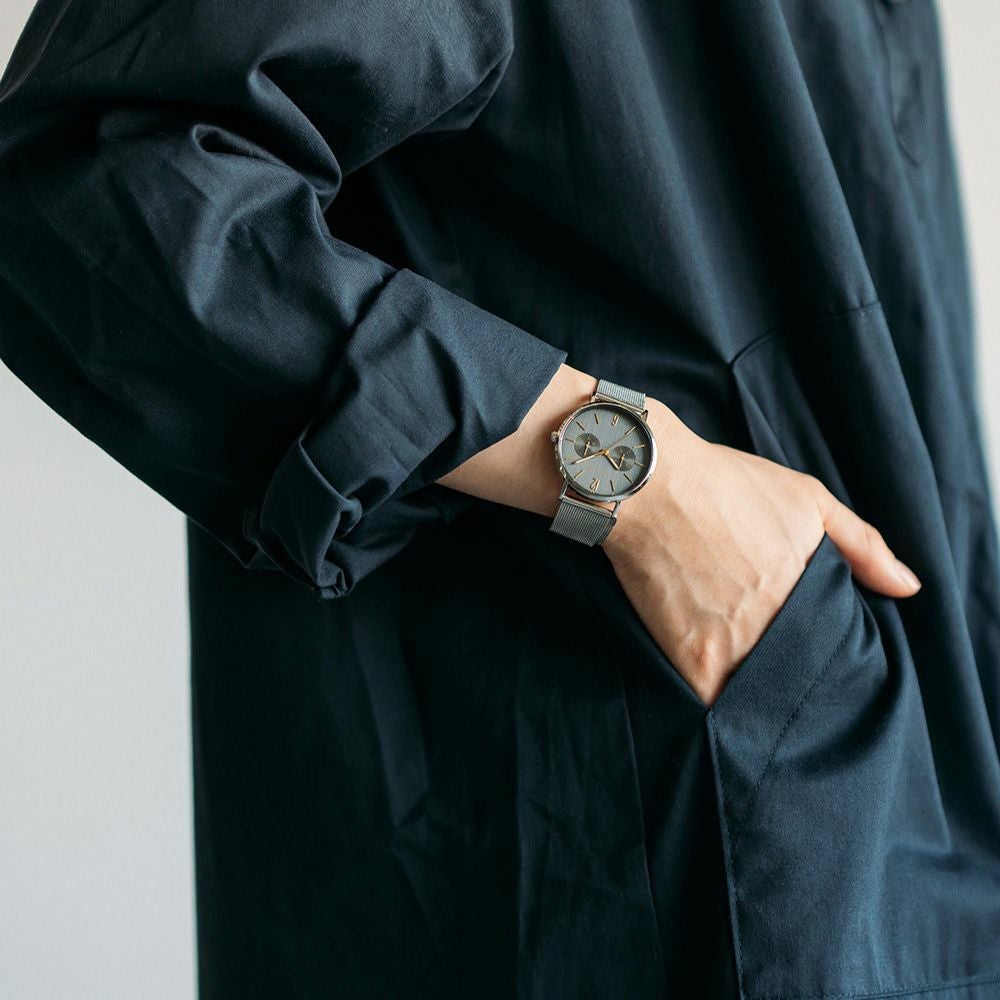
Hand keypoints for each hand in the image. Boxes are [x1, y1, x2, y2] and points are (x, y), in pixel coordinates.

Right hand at [601, 399, 921, 706]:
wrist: (652, 486)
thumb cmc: (727, 484)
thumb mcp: (808, 498)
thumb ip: (863, 546)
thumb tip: (907, 588)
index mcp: (811, 595)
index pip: (834, 656)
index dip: (824, 665)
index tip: (814, 665)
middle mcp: (778, 629)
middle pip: (797, 683)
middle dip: (790, 686)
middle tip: (779, 681)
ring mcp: (734, 648)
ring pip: (757, 700)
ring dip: (755, 701)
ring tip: (747, 691)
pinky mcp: (690, 658)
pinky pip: (711, 704)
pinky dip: (716, 706)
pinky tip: (715, 697)